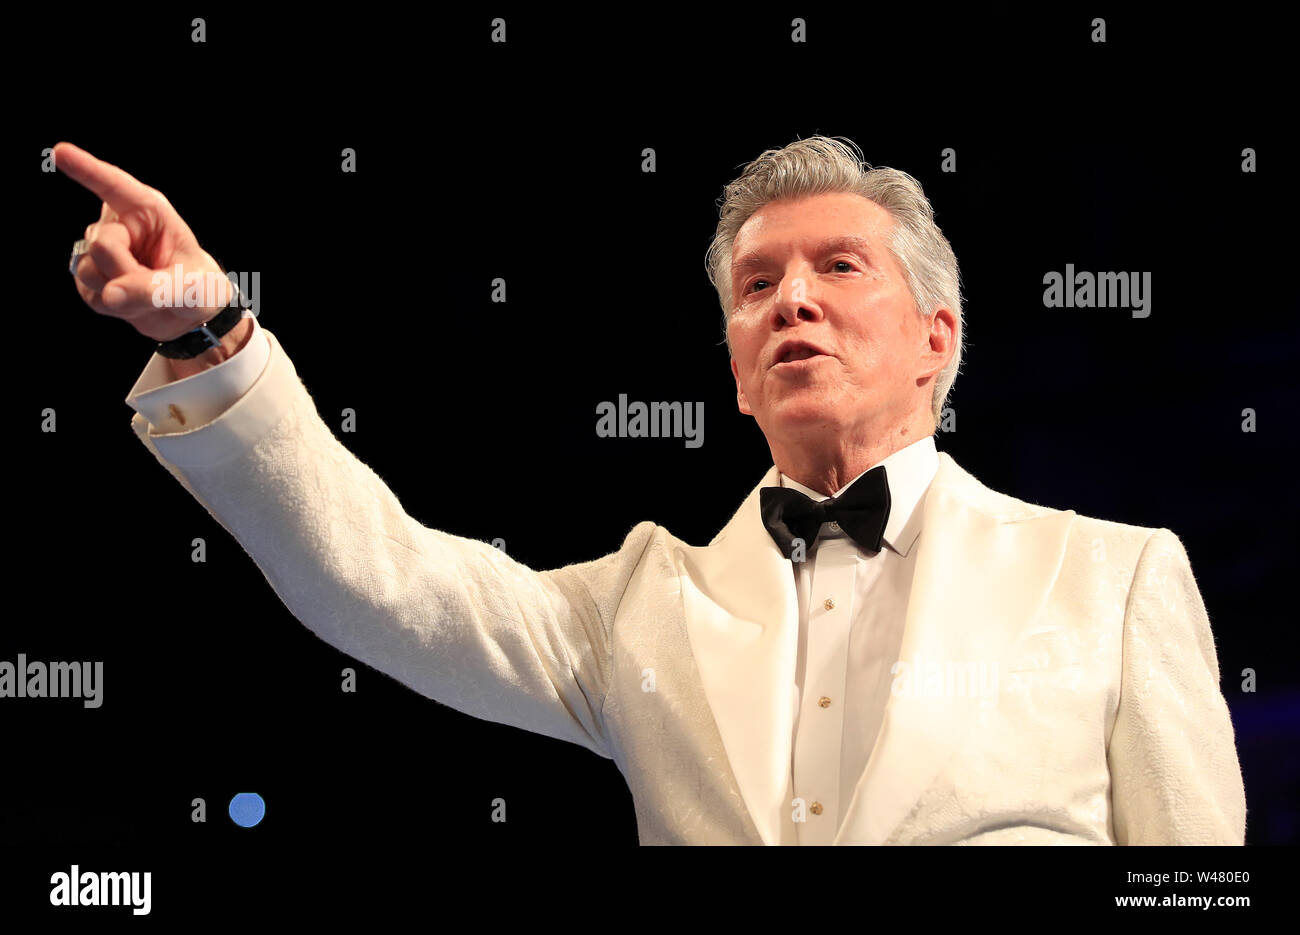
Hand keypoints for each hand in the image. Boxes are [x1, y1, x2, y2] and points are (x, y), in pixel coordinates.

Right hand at [56, 142, 236, 341]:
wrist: (190, 313)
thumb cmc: (198, 287)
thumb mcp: (191, 289)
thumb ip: (154, 289)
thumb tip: (110, 295)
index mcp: (147, 210)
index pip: (113, 186)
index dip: (86, 169)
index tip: (61, 151)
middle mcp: (120, 225)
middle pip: (102, 245)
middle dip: (126, 271)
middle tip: (157, 285)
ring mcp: (100, 251)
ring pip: (89, 270)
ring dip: (122, 292)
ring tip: (149, 294)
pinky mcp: (89, 277)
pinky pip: (89, 292)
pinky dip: (114, 305)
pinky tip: (133, 302)